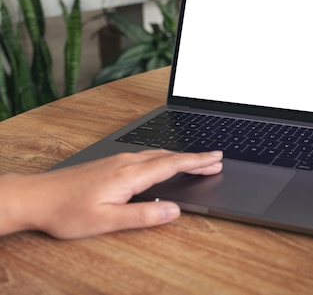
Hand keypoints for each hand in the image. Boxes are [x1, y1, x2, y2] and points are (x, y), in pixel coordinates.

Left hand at [0, 149, 222, 238]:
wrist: (35, 197)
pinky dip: (163, 158)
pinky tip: (163, 163)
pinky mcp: (109, 163)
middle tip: (216, 159)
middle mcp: (126, 163)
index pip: (172, 164)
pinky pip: (146, 156)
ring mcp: (117, 161)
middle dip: (194, 158)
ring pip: (157, 154)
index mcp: (130, 175)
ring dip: (179, 157)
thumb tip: (174, 210)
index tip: (216, 158)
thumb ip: (143, 215)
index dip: (197, 161)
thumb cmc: (67, 211)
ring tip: (196, 162)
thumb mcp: (107, 220)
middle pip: (169, 156)